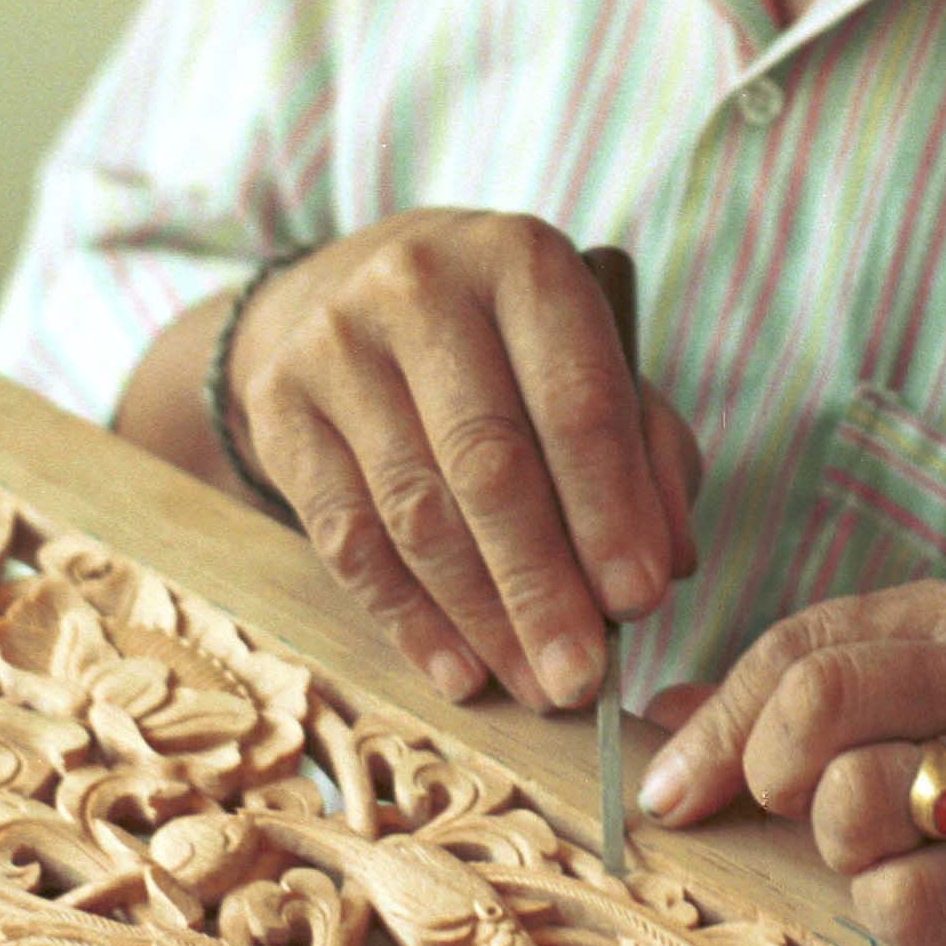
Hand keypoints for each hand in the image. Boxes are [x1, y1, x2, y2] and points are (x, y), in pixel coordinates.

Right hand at [227, 212, 698, 711]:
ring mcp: (337, 342)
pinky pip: (344, 536)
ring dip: (480, 617)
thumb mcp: (589, 360)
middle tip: (582, 675)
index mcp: (522, 260)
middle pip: (488, 461)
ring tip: (533, 685)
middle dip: (542, 584)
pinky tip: (457, 670)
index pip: (576, 399)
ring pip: (415, 508)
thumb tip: (666, 563)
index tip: (643, 599)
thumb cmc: (504, 346)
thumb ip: (646, 449)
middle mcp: (421, 286)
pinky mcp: (279, 405)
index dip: (611, 509)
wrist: (344, 295)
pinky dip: (407, 618)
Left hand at [635, 581, 945, 945]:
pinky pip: (910, 904)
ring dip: (841, 851)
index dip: (715, 724)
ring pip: (850, 803)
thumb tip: (662, 720)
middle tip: (784, 815)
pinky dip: (898, 919)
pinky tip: (944, 907)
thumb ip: (821, 694)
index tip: (670, 791)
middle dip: (762, 770)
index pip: (799, 644)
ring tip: (894, 855)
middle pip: (814, 700)